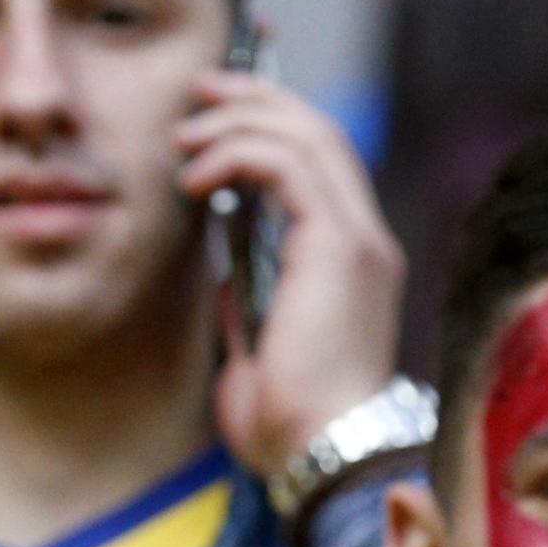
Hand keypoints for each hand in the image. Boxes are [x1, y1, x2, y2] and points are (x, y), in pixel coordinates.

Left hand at [176, 70, 404, 481]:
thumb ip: (249, 297)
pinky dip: (239, 156)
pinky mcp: (341, 246)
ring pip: (309, 135)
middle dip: (255, 98)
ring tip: (183, 136)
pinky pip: (291, 167)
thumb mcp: (256, 347)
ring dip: (238, 122)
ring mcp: (359, 238)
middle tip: (198, 91)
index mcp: (350, 259)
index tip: (214, 111)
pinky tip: (195, 178)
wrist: (321, 455)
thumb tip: (223, 265)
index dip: (272, 121)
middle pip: (317, 132)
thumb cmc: (289, 422)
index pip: (319, 162)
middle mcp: (364, 238)